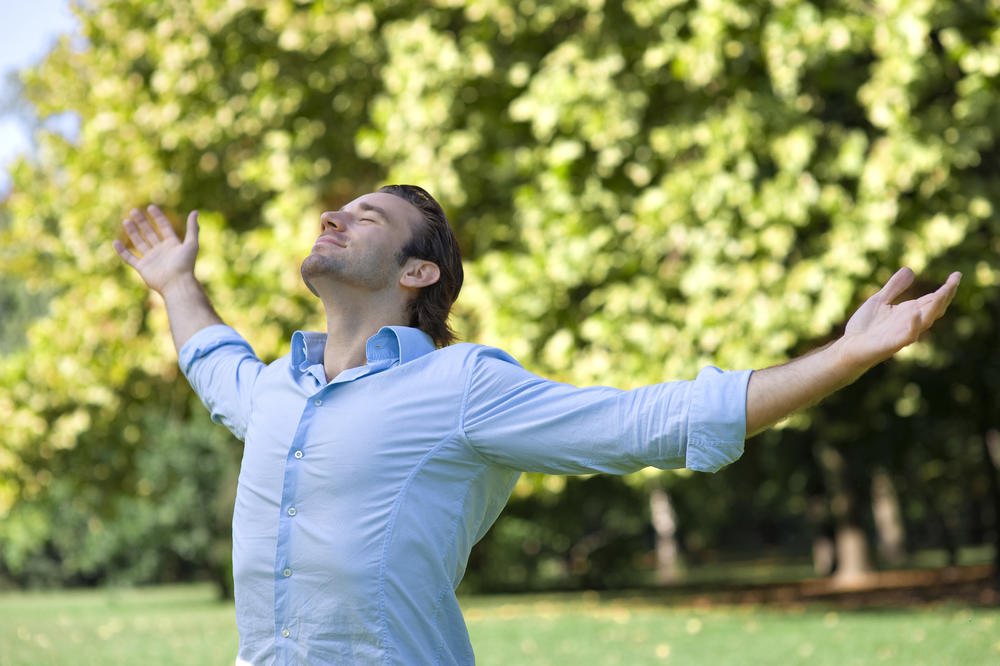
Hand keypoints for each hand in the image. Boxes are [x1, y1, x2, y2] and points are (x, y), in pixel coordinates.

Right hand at [113, 206, 198, 294]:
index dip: (158, 217)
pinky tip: (115, 242)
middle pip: (150, 233)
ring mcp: (151, 259)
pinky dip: (122, 251)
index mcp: (172, 244)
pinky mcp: (142, 268)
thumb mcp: (191, 244)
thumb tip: (195, 212)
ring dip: (132, 232)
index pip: (164, 227)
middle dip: (142, 222)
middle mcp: (161, 250)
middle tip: (134, 211)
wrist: (177, 284)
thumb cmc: (185, 265)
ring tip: (126, 221)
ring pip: (139, 243)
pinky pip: (130, 258)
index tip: (151, 207)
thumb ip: (193, 228)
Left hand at [840, 267, 960, 368]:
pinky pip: (907, 336)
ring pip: (925, 321)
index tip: (957, 274)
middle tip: (955, 280)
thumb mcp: (879, 300)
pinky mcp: (892, 344)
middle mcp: (910, 322)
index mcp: (909, 311)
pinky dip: (913, 326)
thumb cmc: (865, 326)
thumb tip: (909, 269)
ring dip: (934, 307)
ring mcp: (903, 333)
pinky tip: (915, 313)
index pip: (932, 298)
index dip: (946, 288)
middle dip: (945, 295)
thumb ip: (893, 287)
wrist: (849, 346)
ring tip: (943, 292)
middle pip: (934, 308)